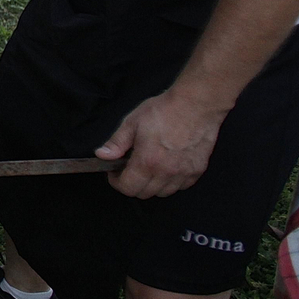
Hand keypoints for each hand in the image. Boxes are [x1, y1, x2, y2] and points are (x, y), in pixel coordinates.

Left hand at [95, 92, 226, 198]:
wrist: (195, 104)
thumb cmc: (163, 110)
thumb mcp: (132, 122)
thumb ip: (117, 143)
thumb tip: (102, 155)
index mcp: (147, 161)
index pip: (128, 188)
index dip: (117, 182)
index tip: (114, 172)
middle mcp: (166, 172)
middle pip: (144, 193)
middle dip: (132, 184)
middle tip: (129, 168)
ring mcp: (184, 173)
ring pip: (163, 193)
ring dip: (152, 185)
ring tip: (148, 167)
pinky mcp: (197, 170)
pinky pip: (180, 186)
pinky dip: (171, 182)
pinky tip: (166, 167)